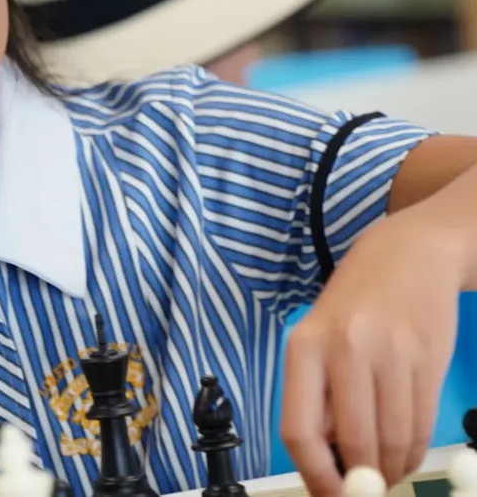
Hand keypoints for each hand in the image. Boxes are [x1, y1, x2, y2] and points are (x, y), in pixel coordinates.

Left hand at [279, 208, 464, 496]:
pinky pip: (420, 424)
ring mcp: (391, 355)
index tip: (327, 494)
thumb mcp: (318, 338)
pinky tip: (405, 453)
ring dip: (391, 469)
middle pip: (353, 441)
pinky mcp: (428, 360)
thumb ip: (318, 394)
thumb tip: (325, 459)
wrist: (410, 254)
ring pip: (392, 438)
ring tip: (386, 473)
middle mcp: (345, 350)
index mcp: (305, 347)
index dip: (314, 474)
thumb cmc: (355, 303)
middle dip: (360, 479)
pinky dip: (413, 450)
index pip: (299, 430)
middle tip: (363, 490)